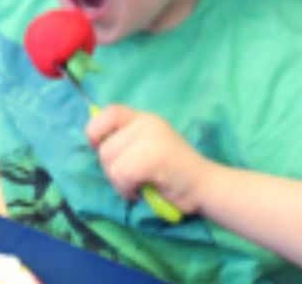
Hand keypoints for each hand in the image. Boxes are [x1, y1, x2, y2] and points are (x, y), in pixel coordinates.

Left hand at [85, 104, 213, 214]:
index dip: (95, 130)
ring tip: (141, 185)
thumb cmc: (176, 174)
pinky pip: (122, 175)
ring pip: (110, 164)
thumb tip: (97, 145)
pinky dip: (127, 190)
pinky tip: (143, 191)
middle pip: (104, 148)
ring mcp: (150, 138)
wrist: (205, 187)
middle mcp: (147, 123)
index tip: (99, 149)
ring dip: (120, 183)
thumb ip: (129, 142)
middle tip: (133, 180)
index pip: (109, 112)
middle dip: (112, 171)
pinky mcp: (152, 156)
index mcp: (145, 119)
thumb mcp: (150, 148)